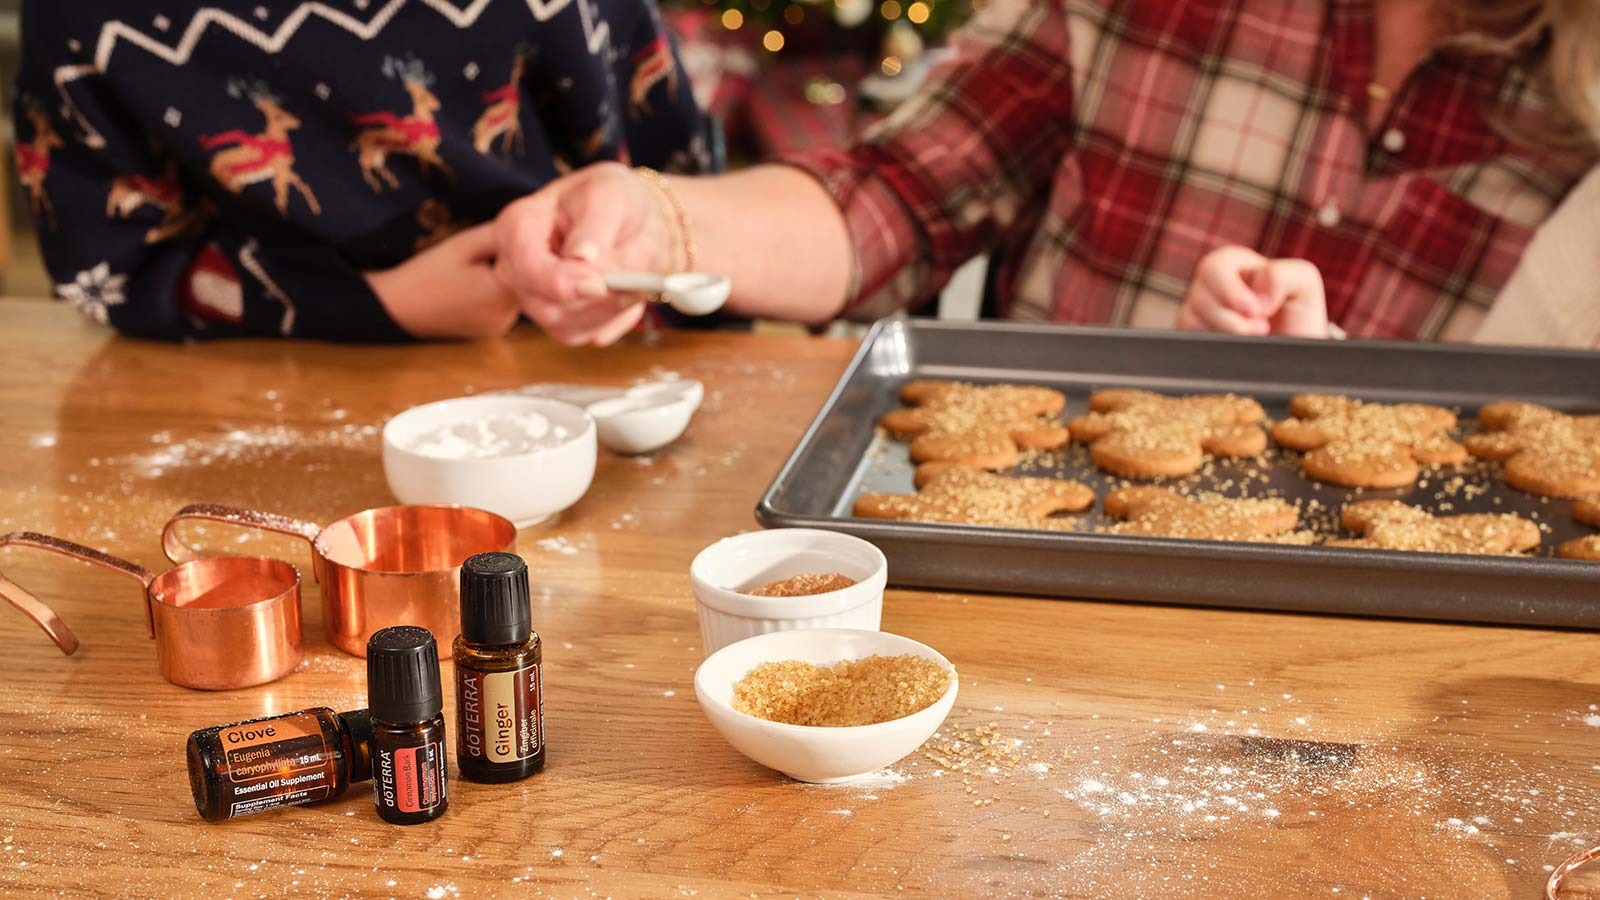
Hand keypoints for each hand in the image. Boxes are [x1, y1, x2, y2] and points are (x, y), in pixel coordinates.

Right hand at [367, 224, 518, 338]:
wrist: (397, 308)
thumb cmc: (427, 273)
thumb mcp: (464, 244)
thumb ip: (501, 235)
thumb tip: (530, 227)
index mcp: (505, 292)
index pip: (535, 265)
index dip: (526, 247)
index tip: (510, 235)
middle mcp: (509, 316)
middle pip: (529, 281)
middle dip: (516, 262)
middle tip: (490, 248)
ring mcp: (501, 327)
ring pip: (517, 293)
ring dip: (507, 278)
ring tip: (478, 267)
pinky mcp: (492, 332)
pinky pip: (504, 306)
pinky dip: (497, 293)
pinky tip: (475, 285)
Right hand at [493, 162, 674, 346]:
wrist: (628, 219)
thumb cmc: (612, 200)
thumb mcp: (609, 194)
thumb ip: (595, 225)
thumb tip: (582, 257)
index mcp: (520, 227)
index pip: (526, 264)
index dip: (561, 281)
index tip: (599, 284)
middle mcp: (519, 270)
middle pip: (546, 307)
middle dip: (597, 301)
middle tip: (637, 283)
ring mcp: (537, 300)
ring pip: (569, 327)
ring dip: (612, 310)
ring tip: (638, 280)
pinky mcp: (562, 323)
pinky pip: (589, 334)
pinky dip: (617, 317)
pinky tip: (628, 292)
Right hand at [1178, 245, 1328, 337]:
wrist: (1294, 353)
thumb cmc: (1297, 315)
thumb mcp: (1304, 282)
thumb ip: (1284, 274)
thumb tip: (1256, 293)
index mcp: (1233, 264)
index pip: (1214, 267)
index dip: (1231, 291)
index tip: (1258, 311)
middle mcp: (1210, 286)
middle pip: (1199, 297)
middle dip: (1230, 320)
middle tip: (1261, 329)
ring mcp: (1197, 312)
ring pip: (1190, 320)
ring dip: (1227, 335)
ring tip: (1253, 339)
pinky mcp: (1190, 337)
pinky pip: (1187, 341)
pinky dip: (1213, 348)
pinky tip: (1234, 347)